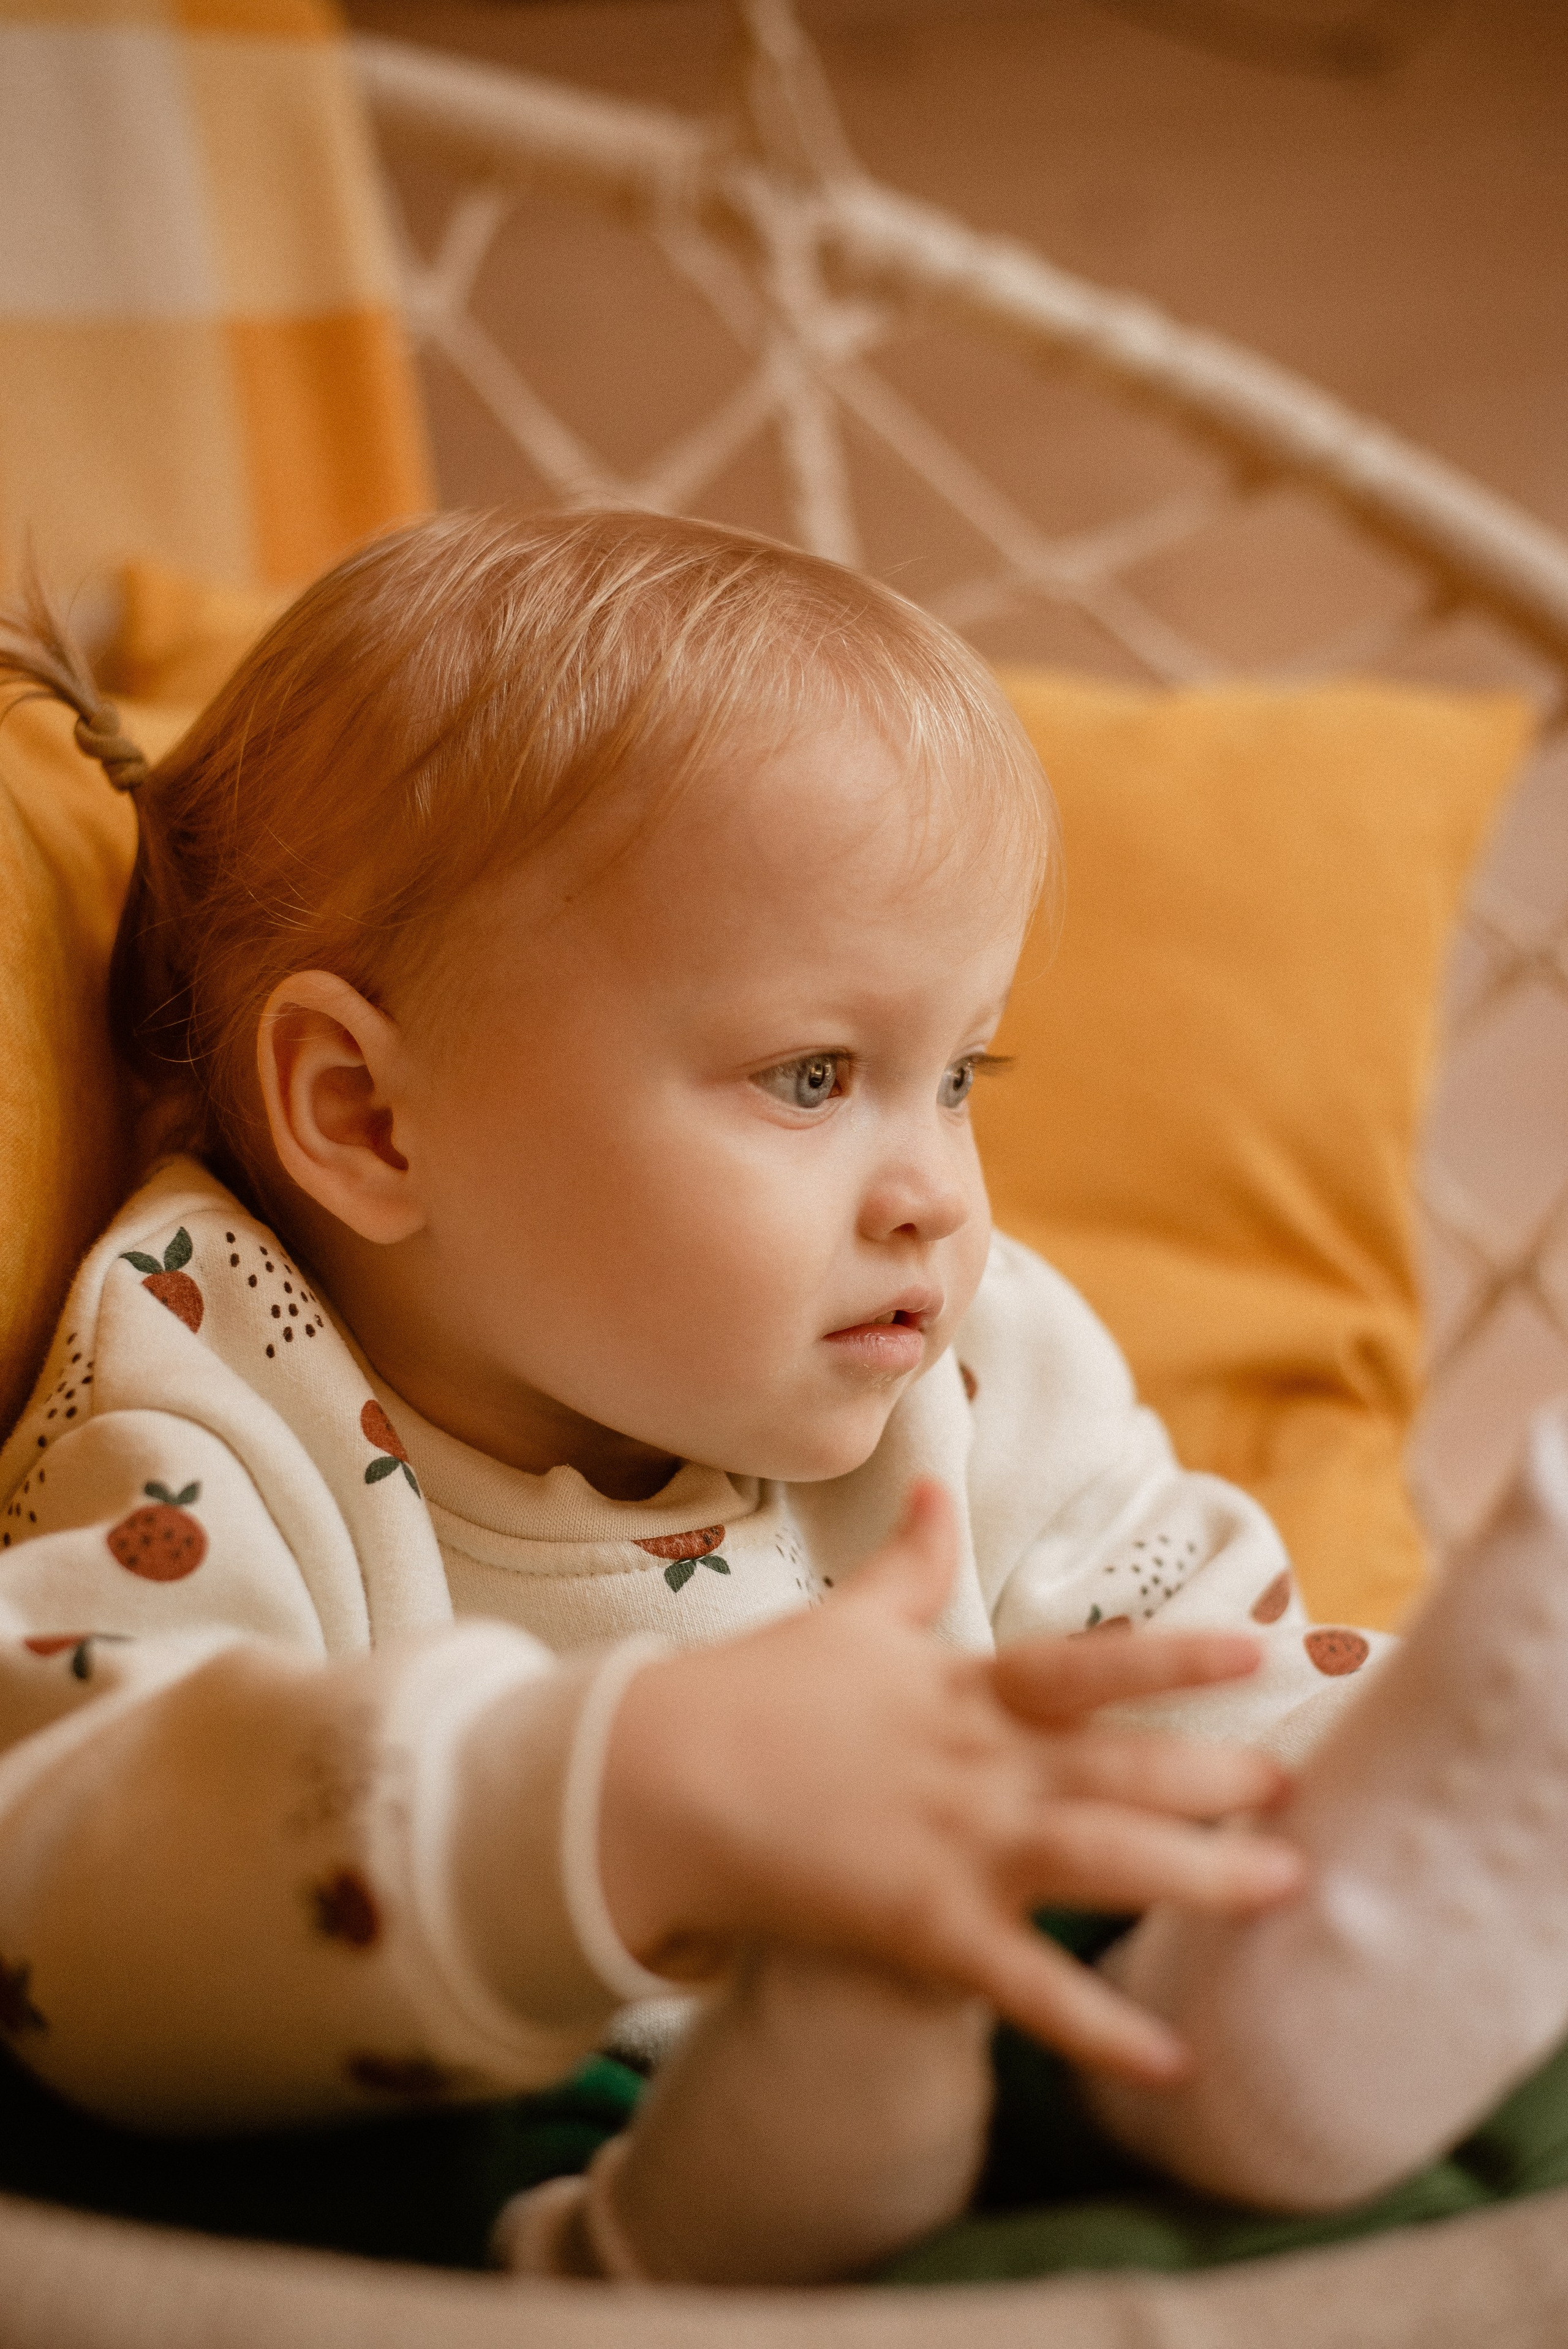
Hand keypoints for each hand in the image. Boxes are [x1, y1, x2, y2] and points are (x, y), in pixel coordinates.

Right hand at [599, 1480, 1303, 2084]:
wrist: (658, 1779)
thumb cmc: (756, 1693)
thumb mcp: (847, 1619)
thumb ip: (910, 1559)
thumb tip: (932, 1482)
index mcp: (965, 1689)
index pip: (1087, 1668)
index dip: (1173, 1662)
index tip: (1257, 1658)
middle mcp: (979, 1764)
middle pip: (1121, 1771)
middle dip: (1217, 1781)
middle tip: (1300, 1790)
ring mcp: (956, 1847)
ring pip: (1101, 1863)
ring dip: (1199, 1878)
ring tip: (1285, 1889)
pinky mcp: (923, 1927)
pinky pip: (1027, 1988)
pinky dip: (1100, 2029)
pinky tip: (1175, 2063)